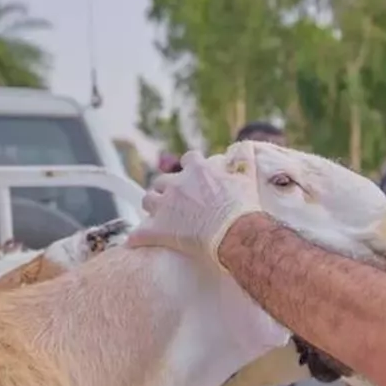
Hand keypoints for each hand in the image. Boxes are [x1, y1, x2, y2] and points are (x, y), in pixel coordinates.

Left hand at [127, 147, 262, 267]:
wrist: (237, 234)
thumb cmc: (244, 208)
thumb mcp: (247, 178)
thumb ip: (244, 159)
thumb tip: (246, 145)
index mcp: (198, 170)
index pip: (188, 159)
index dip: (190, 168)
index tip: (194, 176)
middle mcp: (177, 184)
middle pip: (163, 180)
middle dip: (167, 189)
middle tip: (177, 201)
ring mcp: (165, 206)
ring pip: (148, 199)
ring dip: (153, 206)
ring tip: (160, 216)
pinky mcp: (159, 229)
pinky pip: (139, 233)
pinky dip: (138, 236)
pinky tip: (138, 240)